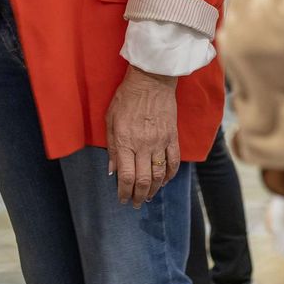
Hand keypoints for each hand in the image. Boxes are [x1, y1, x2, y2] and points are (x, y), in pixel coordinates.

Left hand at [106, 64, 179, 207]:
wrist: (151, 80)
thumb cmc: (126, 98)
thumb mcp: (110, 119)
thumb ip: (111, 146)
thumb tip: (112, 170)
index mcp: (125, 141)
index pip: (125, 176)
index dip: (123, 192)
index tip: (122, 199)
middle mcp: (143, 145)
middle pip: (143, 180)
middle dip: (138, 196)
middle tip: (135, 203)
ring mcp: (160, 142)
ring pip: (160, 175)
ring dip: (154, 190)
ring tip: (149, 197)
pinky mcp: (173, 137)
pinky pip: (174, 161)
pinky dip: (170, 175)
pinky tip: (165, 181)